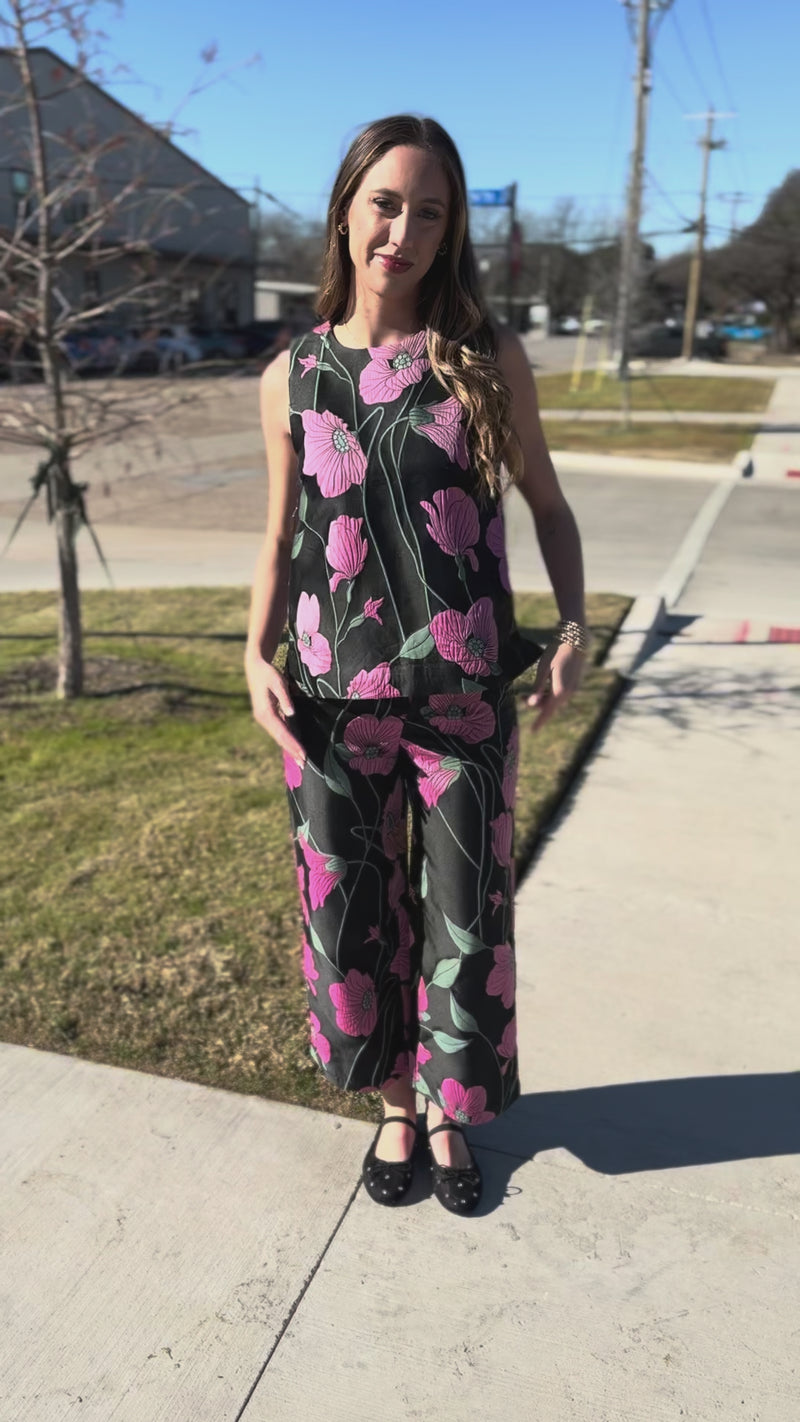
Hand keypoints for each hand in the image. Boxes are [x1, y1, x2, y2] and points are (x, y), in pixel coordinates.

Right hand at [245, 652, 305, 767]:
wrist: (255, 667)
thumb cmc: (268, 673)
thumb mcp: (278, 682)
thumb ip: (285, 698)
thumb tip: (291, 713)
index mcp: (265, 713)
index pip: (282, 733)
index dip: (293, 744)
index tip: (303, 754)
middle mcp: (263, 719)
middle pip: (280, 738)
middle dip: (292, 751)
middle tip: (304, 764)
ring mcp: (263, 718)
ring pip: (278, 736)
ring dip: (289, 747)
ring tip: (300, 759)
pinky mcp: (266, 716)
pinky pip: (277, 730)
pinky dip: (285, 739)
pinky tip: (292, 745)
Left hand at [526, 640, 586, 732]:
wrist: (574, 641)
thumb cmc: (555, 653)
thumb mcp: (543, 669)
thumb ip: (538, 688)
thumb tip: (532, 705)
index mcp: (559, 691)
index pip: (547, 711)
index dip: (540, 722)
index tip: (532, 731)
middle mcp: (568, 693)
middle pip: (551, 706)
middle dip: (538, 705)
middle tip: (521, 698)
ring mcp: (574, 688)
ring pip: (556, 700)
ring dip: (545, 700)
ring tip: (531, 692)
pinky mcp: (576, 683)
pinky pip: (562, 694)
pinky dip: (552, 694)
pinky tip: (545, 686)